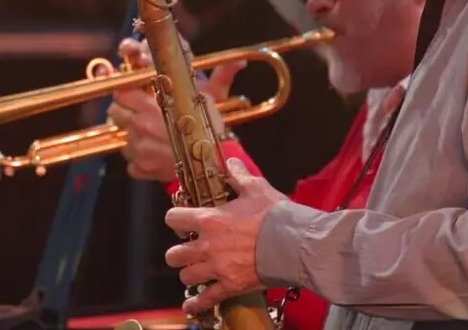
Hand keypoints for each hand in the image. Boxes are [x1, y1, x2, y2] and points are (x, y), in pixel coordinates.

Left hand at [108, 36, 245, 182]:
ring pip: (121, 136)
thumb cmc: (210, 131)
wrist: (215, 167)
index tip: (136, 92)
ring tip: (151, 134)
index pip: (121, 92)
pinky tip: (155, 152)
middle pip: (115, 113)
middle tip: (141, 112)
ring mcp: (138, 150)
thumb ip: (208, 78)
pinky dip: (139, 157)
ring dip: (132, 134)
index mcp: (151, 107)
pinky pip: (130, 161)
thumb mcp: (208, 99)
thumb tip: (238, 61)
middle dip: (125, 111)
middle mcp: (140, 127)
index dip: (126, 91)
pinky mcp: (140, 169)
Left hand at [164, 157, 287, 316]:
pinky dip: (197, 303)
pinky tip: (191, 305)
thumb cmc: (275, 214)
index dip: (176, 220)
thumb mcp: (256, 188)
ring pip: (186, 276)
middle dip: (178, 253)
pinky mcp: (229, 286)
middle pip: (173, 255)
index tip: (182, 223)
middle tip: (188, 251)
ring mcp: (217, 268)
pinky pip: (205, 299)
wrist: (294, 243)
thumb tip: (230, 161)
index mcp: (209, 220)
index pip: (173, 219)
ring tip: (197, 271)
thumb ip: (238, 176)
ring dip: (189, 273)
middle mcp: (207, 246)